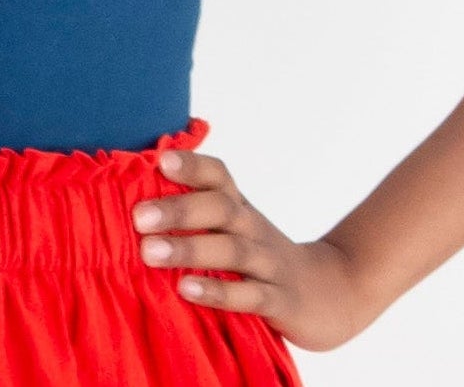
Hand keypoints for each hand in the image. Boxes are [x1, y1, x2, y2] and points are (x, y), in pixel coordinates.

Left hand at [130, 147, 371, 352]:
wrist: (332, 291)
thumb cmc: (262, 256)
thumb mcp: (235, 228)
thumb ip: (196, 214)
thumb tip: (130, 197)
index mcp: (239, 207)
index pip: (218, 175)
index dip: (192, 165)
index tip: (159, 161)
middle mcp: (253, 228)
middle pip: (220, 208)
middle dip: (178, 210)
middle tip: (138, 217)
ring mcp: (268, 264)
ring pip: (231, 250)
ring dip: (189, 249)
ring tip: (149, 252)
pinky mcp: (280, 301)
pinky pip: (249, 295)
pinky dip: (218, 292)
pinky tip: (187, 290)